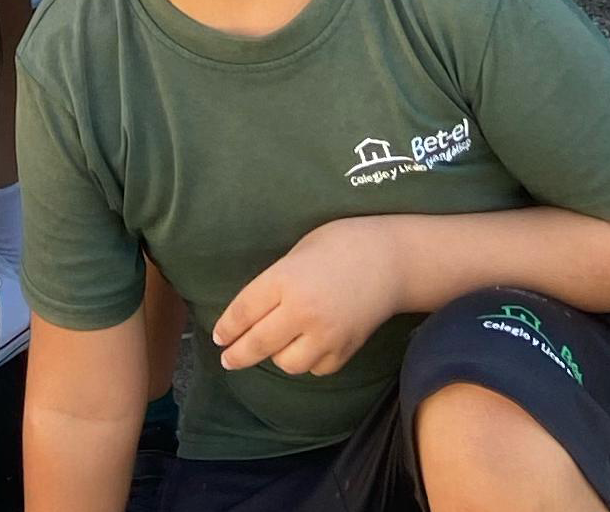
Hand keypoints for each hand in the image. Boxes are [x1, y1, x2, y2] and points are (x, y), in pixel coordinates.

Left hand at [213, 221, 401, 375]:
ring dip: (277, 356)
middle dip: (238, 354)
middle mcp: (302, 311)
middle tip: (227, 359)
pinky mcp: (345, 351)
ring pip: (287, 363)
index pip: (245, 311)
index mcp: (285, 279)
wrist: (390, 260)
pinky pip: (316, 367)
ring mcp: (326, 335)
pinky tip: (307, 345)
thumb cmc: (340, 243)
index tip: (218, 337)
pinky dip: (308, 360)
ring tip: (275, 344)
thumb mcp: (298, 252)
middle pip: (259, 343)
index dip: (228, 327)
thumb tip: (253, 312)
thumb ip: (276, 282)